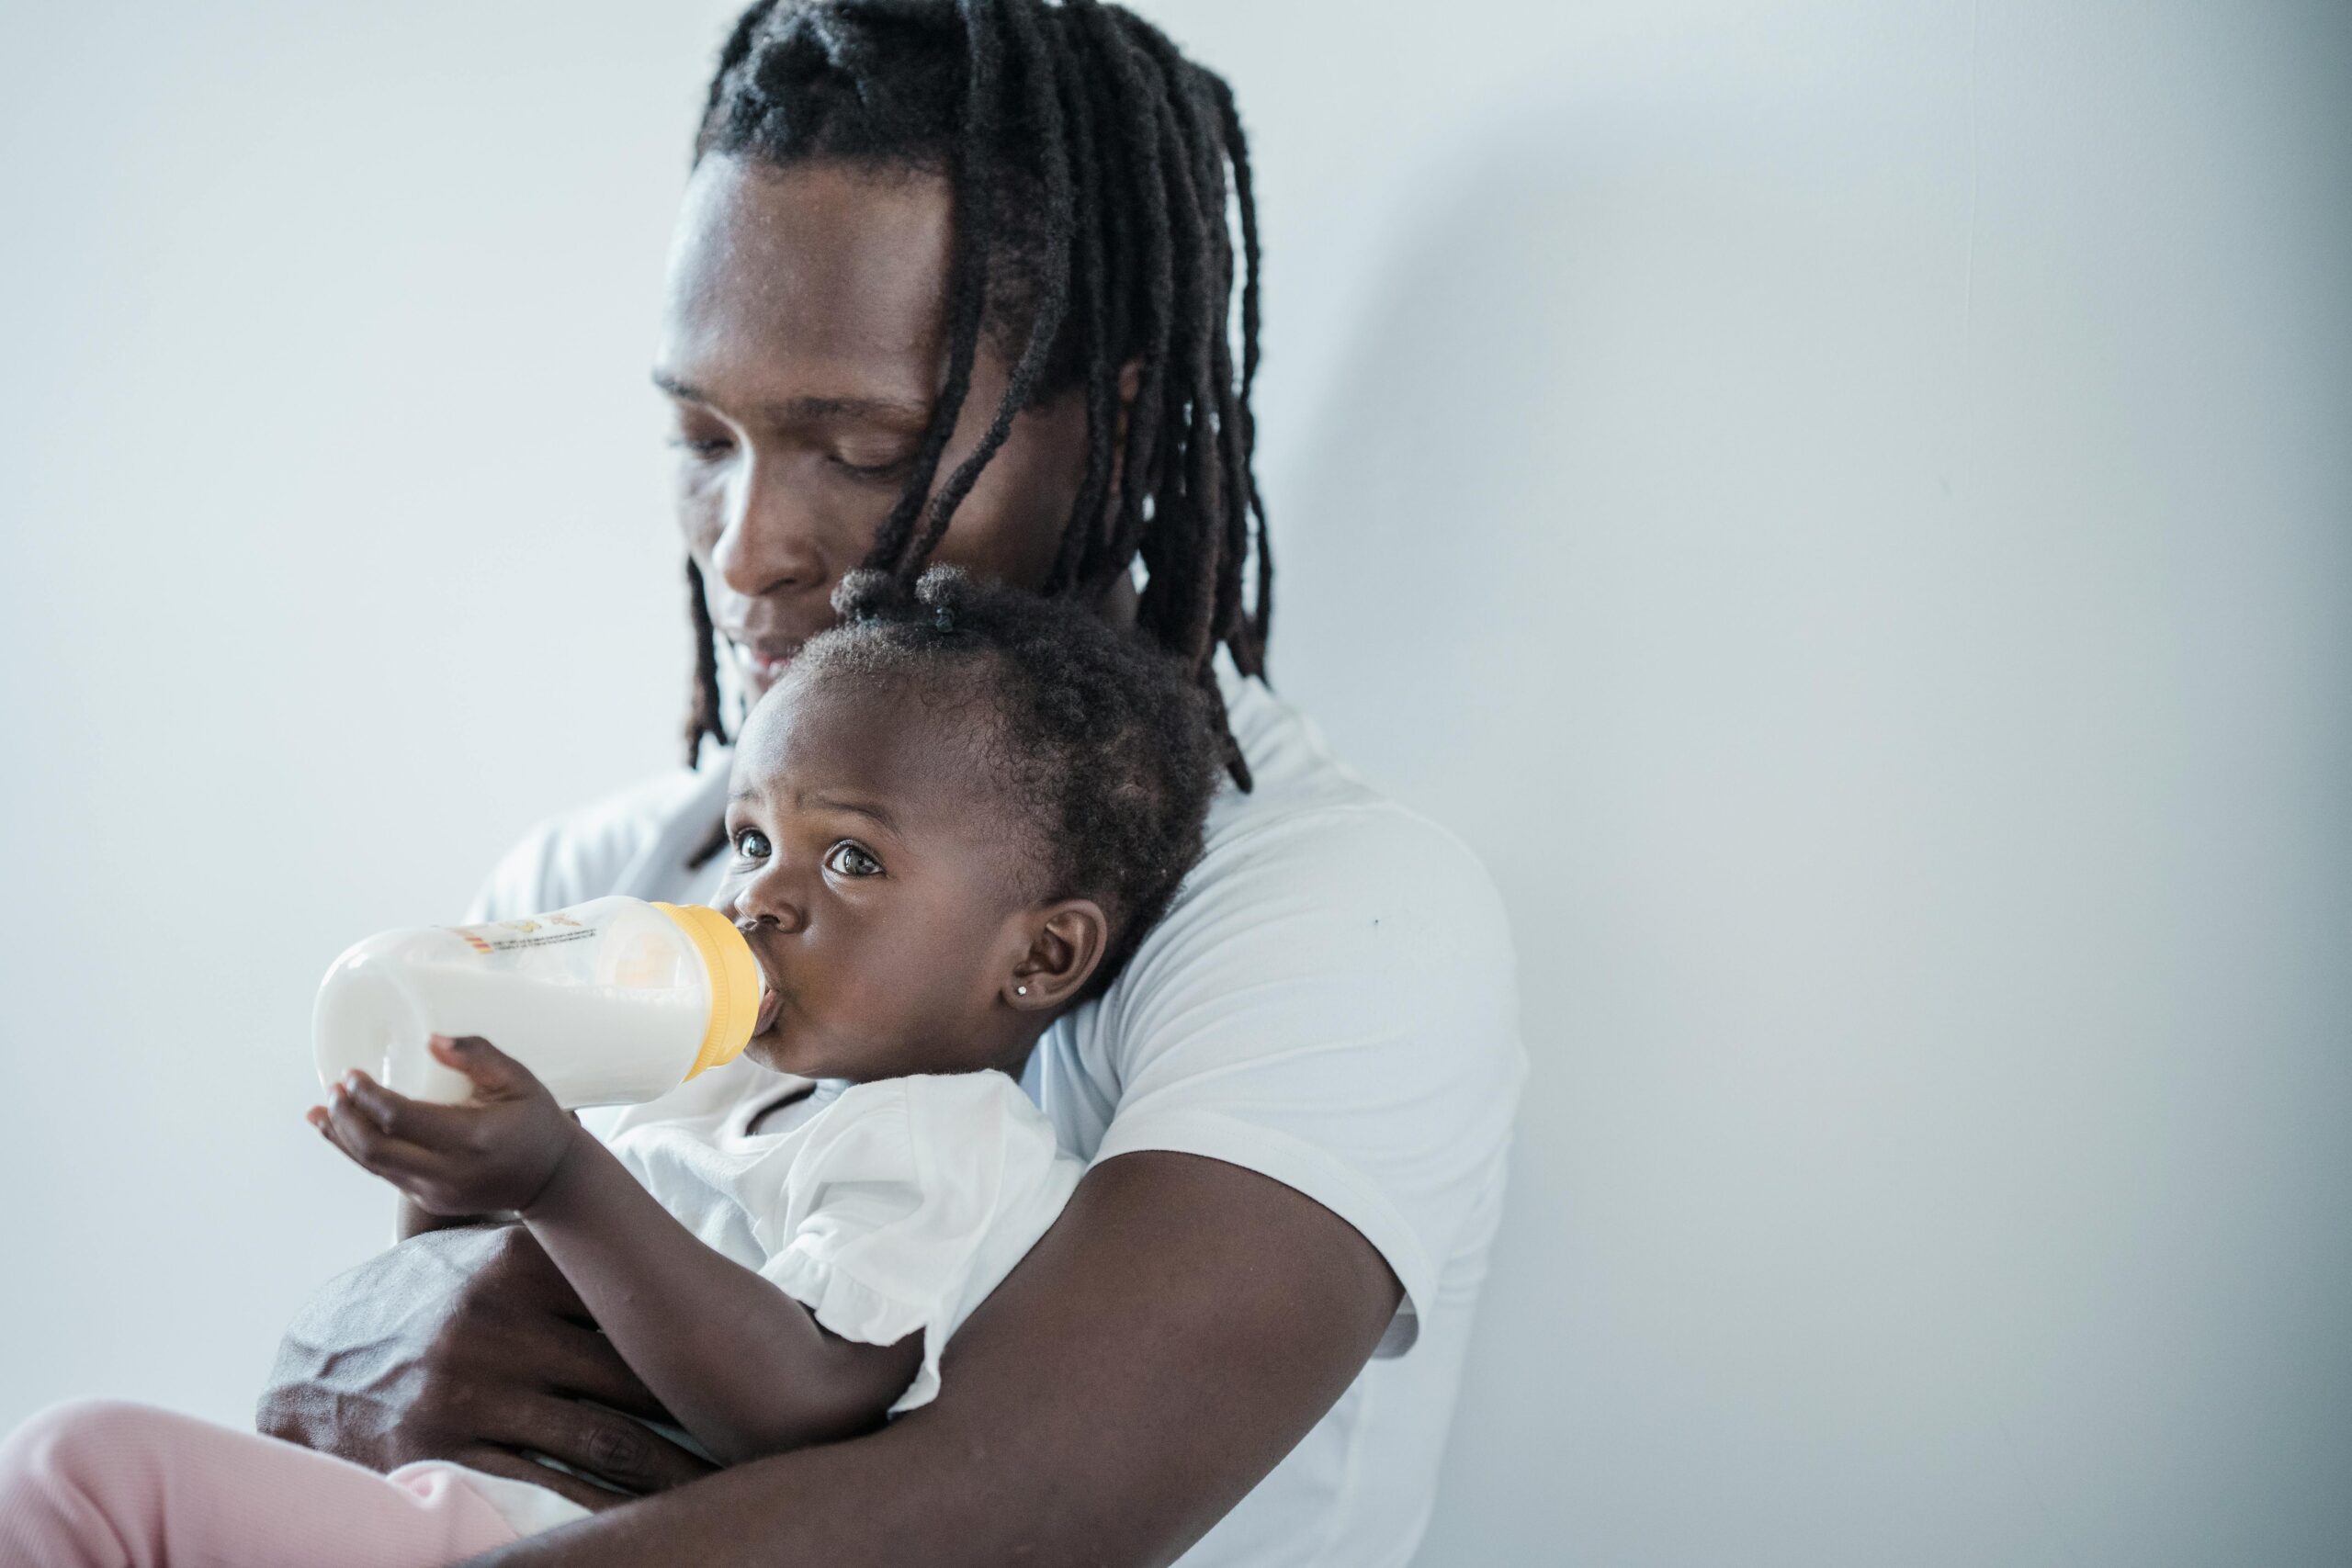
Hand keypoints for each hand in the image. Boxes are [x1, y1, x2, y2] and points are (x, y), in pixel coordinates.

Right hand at [256, 1223, 715, 1508]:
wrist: (313, 1372)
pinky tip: (645, 1516)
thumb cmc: (412, 1305)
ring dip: (668, 1467)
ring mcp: (474, 1390)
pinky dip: (605, 1506)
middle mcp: (498, 1324)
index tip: (747, 1356)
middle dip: (697, 1408)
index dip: (693, 1334)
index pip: (629, 1300)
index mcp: (514, 1266)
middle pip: (631, 1375)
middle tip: (756, 1431)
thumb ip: (535, 1232)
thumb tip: (596, 1158)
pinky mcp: (450, 1450)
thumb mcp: (469, 1250)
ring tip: (720, 1482)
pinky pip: (551, 1485)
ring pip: (603, 1438)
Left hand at [310, 1035, 580, 1217]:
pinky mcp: (429, 1201)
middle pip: (375, 1149)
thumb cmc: (536, 1123)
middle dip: (345, 1118)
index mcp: (472, 1138)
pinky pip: (383, 1175)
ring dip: (341, 1137)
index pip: (402, 1119)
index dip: (368, 1096)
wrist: (551, 1181)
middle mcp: (449, 1172)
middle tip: (334, 1089)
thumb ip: (479, 1055)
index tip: (351, 1074)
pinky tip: (338, 1133)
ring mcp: (436, 1192)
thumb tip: (431, 1040)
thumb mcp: (520, 1081)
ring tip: (321, 1109)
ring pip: (372, 1166)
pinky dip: (357, 1152)